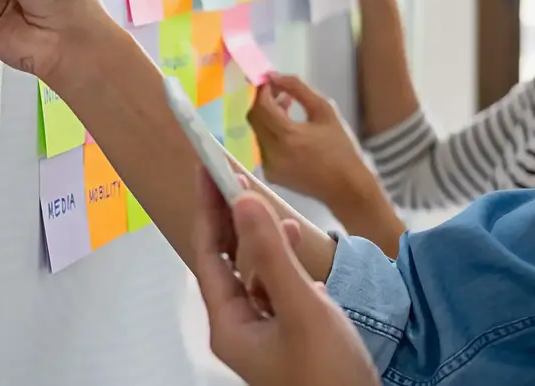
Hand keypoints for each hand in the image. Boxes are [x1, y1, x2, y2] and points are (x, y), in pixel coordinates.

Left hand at [193, 170, 378, 385]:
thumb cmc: (328, 374)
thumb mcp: (300, 308)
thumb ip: (271, 253)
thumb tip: (242, 199)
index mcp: (228, 323)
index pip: (208, 253)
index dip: (208, 209)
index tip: (206, 169)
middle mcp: (238, 327)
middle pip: (226, 261)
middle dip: (229, 219)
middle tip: (231, 175)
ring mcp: (263, 334)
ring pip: (252, 274)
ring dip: (260, 240)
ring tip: (270, 207)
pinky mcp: (288, 338)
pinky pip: (276, 291)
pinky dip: (283, 265)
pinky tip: (296, 248)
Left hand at [249, 75, 372, 208]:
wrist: (347, 188)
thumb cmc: (340, 148)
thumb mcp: (324, 111)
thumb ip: (298, 89)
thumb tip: (274, 76)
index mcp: (287, 136)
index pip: (261, 106)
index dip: (263, 90)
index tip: (271, 81)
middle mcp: (272, 152)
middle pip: (254, 118)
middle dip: (262, 102)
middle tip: (278, 92)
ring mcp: (269, 166)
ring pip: (257, 131)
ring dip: (267, 117)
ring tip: (286, 108)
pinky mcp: (270, 174)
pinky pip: (263, 146)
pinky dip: (270, 134)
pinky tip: (287, 131)